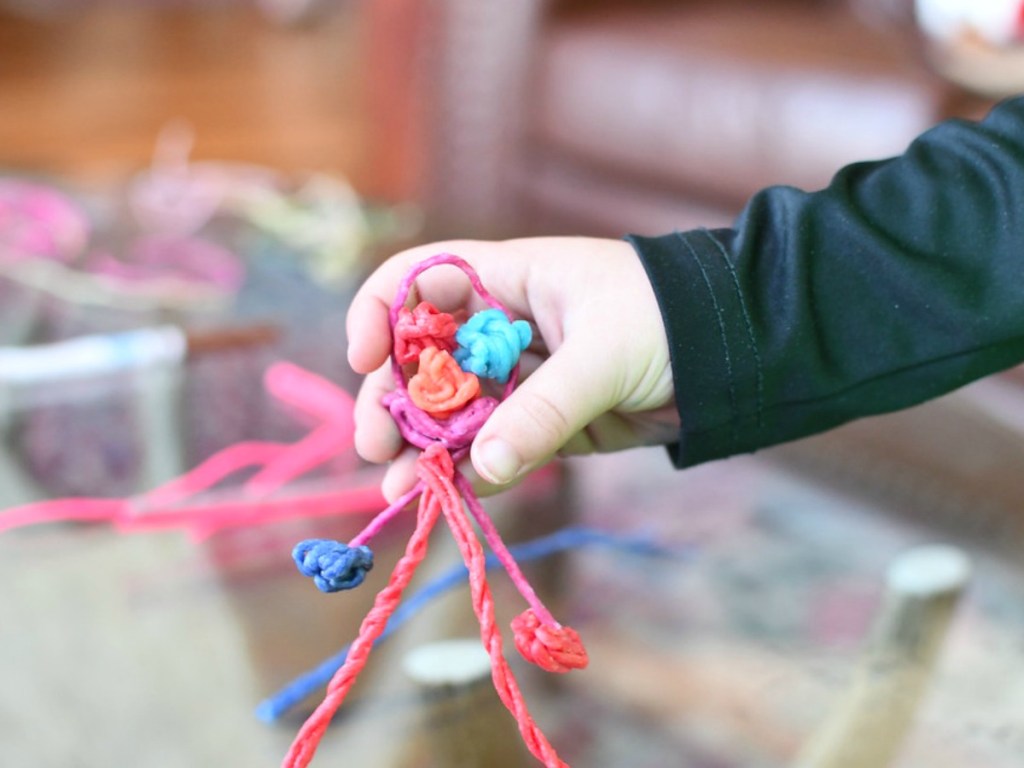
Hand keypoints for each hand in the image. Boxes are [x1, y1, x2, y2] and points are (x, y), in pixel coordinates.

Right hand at [346, 237, 678, 499]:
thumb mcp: (601, 355)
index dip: (381, 313)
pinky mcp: (544, 423)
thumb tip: (479, 466)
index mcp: (507, 280)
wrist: (733, 356)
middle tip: (376, 445)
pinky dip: (471, 471)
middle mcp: (502, 327)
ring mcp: (521, 378)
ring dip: (423, 448)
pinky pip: (494, 447)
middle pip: (422, 359)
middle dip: (392, 400)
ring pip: (452, 412)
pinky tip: (447, 493)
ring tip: (400, 487)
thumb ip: (541, 410)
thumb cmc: (667, 320)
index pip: (419, 282)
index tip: (365, 359)